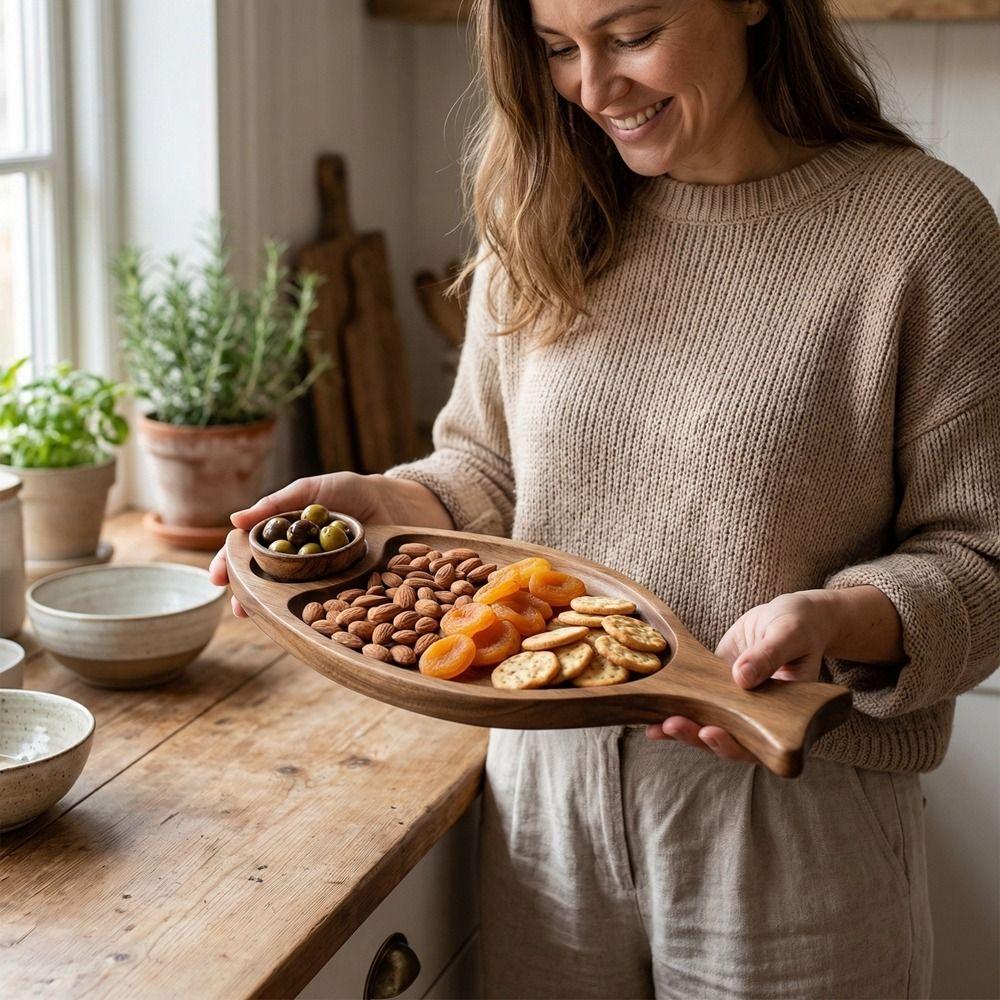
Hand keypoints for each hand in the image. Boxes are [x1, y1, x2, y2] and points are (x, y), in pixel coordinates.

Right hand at [208, 472, 404, 617]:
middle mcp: (300, 560)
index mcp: (287, 535)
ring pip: (291, 597)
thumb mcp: (313, 490)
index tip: (217, 577)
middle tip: (237, 607)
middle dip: (248, 595)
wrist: (398, 503)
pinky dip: (312, 615)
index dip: (230, 564)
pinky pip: (324, 603)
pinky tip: (301, 624)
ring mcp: (322, 576)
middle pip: (266, 580)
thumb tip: (234, 519)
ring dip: (274, 610)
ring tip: (261, 619)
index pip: (250, 552)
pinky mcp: (346, 589)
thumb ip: (278, 503)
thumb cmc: (353, 492)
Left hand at [645, 590, 835, 763]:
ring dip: (681, 728)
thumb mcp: (789, 635)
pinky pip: (694, 700)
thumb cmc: (800, 626)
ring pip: (707, 724)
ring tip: (656, 726)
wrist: (790, 616)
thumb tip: (741, 678)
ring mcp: (733, 702)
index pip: (758, 742)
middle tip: (672, 724)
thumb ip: (768, 656)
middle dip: (697, 736)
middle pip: (726, 738)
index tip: (711, 732)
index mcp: (784, 715)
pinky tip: (649, 708)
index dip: (733, 744)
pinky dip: (674, 705)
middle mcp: (756, 716)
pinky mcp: (715, 685)